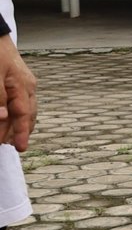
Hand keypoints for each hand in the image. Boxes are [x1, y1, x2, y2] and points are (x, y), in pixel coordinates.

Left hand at [0, 35, 36, 150]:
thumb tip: (5, 118)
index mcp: (23, 86)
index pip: (23, 115)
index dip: (20, 133)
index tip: (21, 149)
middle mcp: (28, 86)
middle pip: (27, 115)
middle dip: (19, 131)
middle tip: (11, 147)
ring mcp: (25, 83)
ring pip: (26, 110)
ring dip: (19, 125)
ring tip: (11, 138)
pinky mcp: (18, 80)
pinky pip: (22, 102)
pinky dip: (18, 114)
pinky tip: (12, 118)